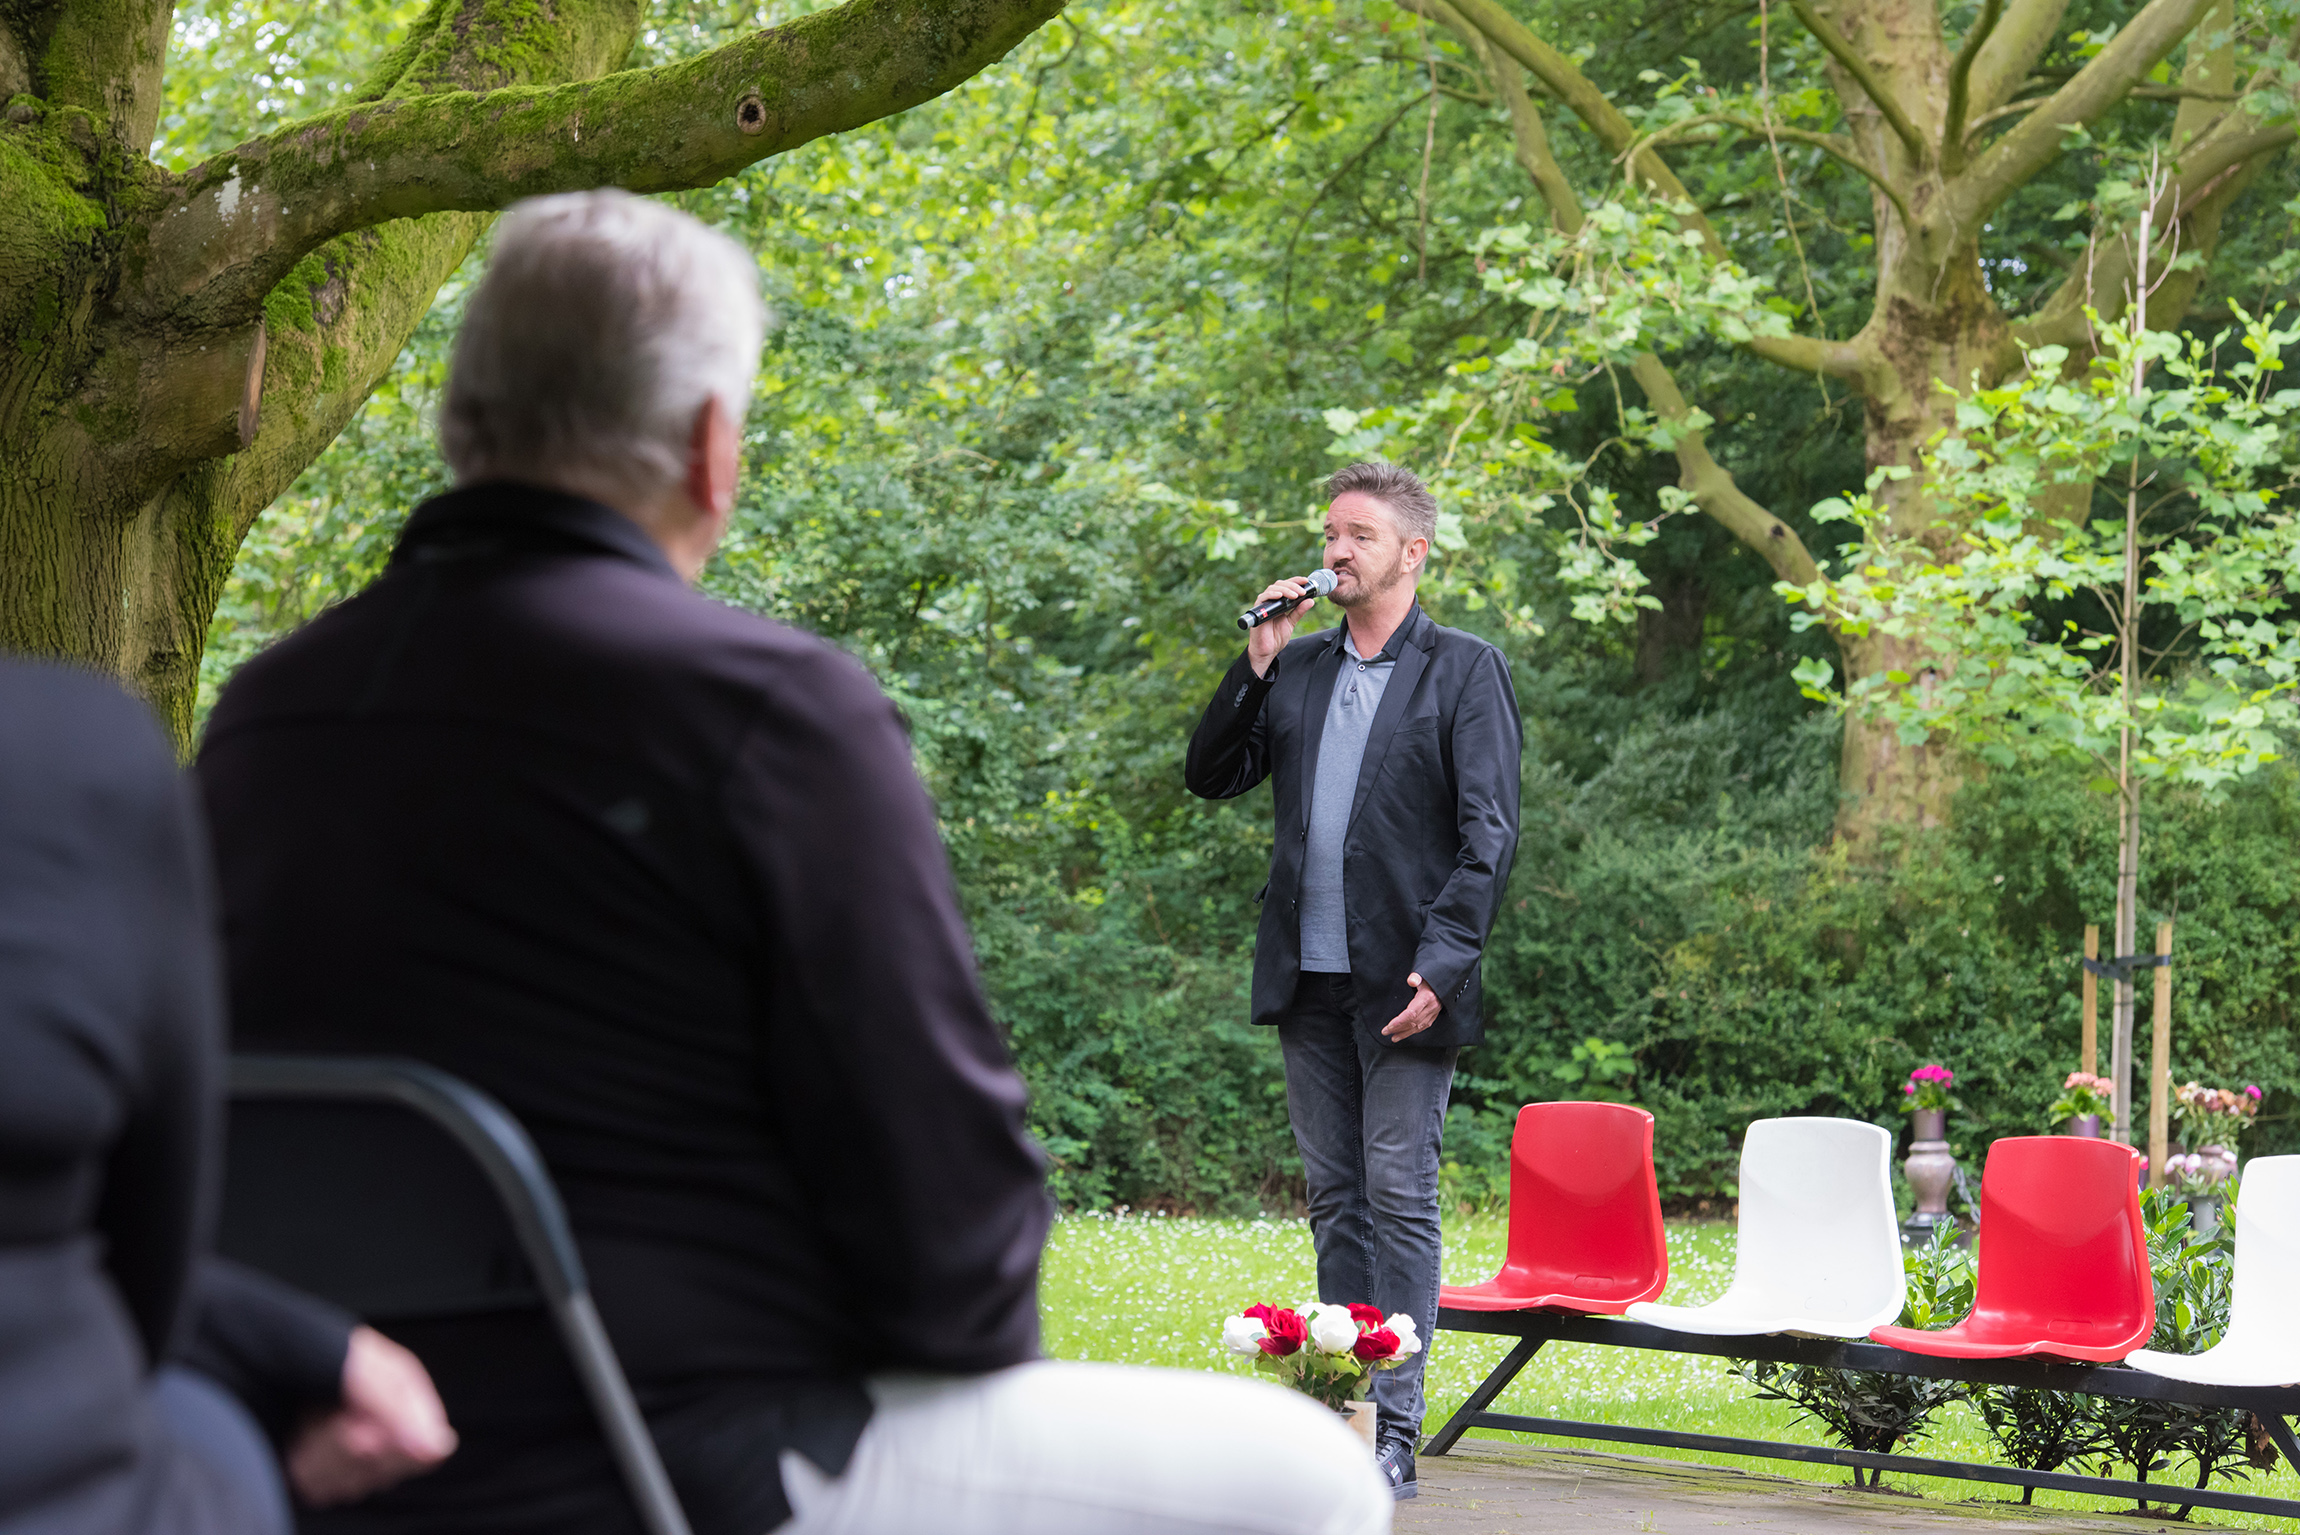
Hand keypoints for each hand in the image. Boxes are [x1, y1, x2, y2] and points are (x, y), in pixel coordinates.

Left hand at [286, 1326, 456, 1507]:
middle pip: (393, 1464)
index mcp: (396, 1383)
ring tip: (306, 1426)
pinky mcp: (315, 1465)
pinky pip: (327, 1490)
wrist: (226, 1353)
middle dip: (358, 1451)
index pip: (426, 1437)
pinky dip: (307, 1470)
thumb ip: (394, 1408)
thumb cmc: (287, 1343)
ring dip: (328, 1459)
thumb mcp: (350, 1367)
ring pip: (359, 1481)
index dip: (399, 1444)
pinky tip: (295, 1444)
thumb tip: (438, 1447)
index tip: (366, 1434)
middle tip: (335, 1424)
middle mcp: (376, 1413)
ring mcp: (344, 1442)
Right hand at [1245, 575, 1318, 676]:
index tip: (1306, 581)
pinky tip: (1280, 596)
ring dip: (1285, 589)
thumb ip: (1299, 611)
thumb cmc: (1276, 637)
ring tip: (1295, 595)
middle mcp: (1271, 601)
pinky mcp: (1258, 611)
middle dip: (1292, 585)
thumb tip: (1311, 601)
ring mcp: (1264, 605)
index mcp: (1279, 602)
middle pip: (1280, 584)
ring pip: (1272, 589)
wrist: (1267, 651)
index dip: (1295, 581)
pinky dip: (1271, 595)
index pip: (1287, 586)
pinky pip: (1262, 598)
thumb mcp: (1291, 622)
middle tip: (1302, 592)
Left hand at [1382, 973, 1440, 1041]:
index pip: (1411, 1013)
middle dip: (1398, 1028)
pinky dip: (1413, 1032)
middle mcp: (1431, 1007)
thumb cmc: (1431, 980)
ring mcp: (1433, 1013)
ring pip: (1418, 1027)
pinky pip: (1423, 1027)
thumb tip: (1411, 981)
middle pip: (1413, 1022)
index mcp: (1427, 998)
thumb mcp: (1423, 976)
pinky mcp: (1433, 1016)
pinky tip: (1406, 1034)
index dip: (1400, 1021)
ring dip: (1405, 1033)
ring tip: (1393, 1037)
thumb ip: (1416, 977)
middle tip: (1385, 1032)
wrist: (1444, 983)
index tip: (1389, 1026)